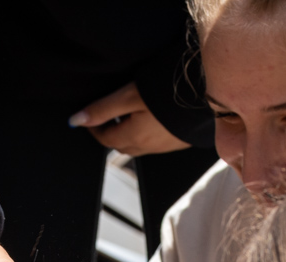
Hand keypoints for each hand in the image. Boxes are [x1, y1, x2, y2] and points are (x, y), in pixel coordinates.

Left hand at [69, 83, 189, 156]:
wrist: (210, 92)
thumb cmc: (167, 91)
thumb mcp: (129, 95)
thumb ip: (102, 108)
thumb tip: (75, 121)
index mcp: (134, 137)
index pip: (105, 139)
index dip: (94, 129)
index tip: (89, 119)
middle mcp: (150, 146)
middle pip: (122, 145)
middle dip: (111, 134)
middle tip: (106, 117)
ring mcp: (167, 145)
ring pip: (140, 145)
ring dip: (129, 135)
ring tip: (128, 114)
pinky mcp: (181, 139)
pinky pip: (157, 142)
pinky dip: (147, 133)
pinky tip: (152, 118)